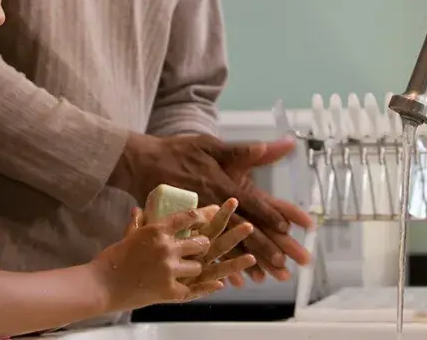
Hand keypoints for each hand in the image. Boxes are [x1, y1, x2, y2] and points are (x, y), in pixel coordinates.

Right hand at [92, 205, 218, 309]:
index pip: (188, 218)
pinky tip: (216, 286)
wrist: (101, 286)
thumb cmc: (111, 260)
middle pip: (200, 243)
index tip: (209, 217)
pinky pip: (195, 290)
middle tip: (200, 248)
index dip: (202, 217)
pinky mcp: (170, 290)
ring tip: (190, 270)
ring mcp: (170, 270)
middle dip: (202, 245)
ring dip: (195, 268)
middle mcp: (167, 248)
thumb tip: (138, 209)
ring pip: (198, 266)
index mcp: (156, 231)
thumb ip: (137, 223)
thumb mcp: (126, 237)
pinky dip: (203, 289)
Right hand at [111, 134, 313, 282]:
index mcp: (219, 185)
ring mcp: (195, 222)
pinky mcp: (181, 232)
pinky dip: (215, 267)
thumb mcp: (209, 145)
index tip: (286, 228)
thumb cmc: (176, 152)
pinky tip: (228, 281)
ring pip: (224, 247)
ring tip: (263, 278)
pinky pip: (201, 252)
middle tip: (281, 264)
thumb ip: (240, 151)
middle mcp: (209, 207)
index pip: (250, 203)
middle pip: (241, 231)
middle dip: (263, 248)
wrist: (140, 163)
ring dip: (244, 263)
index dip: (268, 215)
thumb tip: (267, 146)